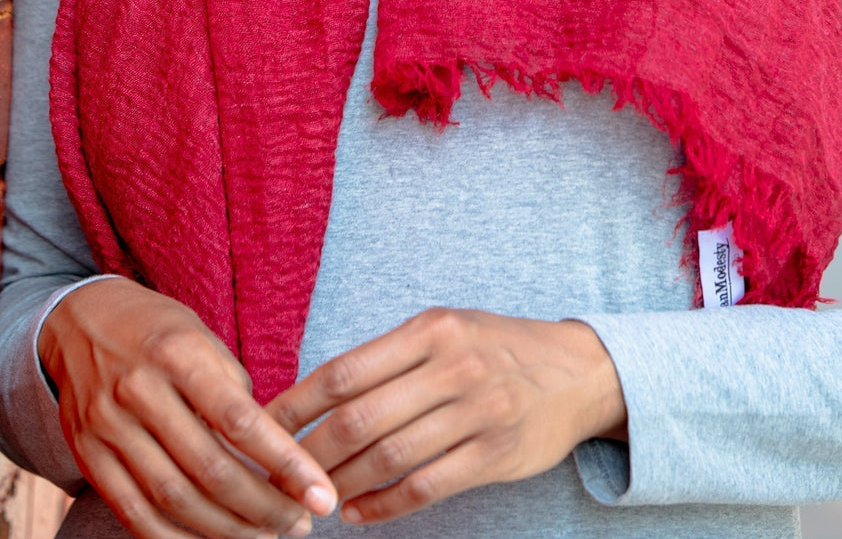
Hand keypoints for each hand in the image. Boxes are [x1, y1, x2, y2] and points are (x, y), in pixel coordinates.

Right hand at [38, 278, 337, 538]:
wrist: (79, 321)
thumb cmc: (157, 329)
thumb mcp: (200, 335)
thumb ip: (231, 387)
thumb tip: (270, 447)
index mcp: (178, 352)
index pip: (239, 420)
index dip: (285, 463)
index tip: (320, 493)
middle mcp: (139, 389)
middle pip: (209, 468)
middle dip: (262, 506)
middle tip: (299, 523)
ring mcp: (108, 426)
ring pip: (174, 498)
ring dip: (226, 530)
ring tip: (264, 536)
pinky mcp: (88, 455)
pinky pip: (135, 512)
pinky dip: (175, 538)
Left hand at [265, 308, 625, 525]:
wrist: (579, 371)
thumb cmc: (495, 348)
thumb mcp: (445, 329)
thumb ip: (390, 358)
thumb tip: (313, 393)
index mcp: (430, 329)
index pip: (345, 370)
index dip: (297, 405)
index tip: (263, 428)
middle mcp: (452, 366)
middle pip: (359, 419)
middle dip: (310, 454)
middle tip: (279, 476)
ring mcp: (476, 412)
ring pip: (388, 458)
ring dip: (341, 485)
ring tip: (314, 500)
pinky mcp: (494, 454)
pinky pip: (425, 487)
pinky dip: (384, 506)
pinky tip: (359, 513)